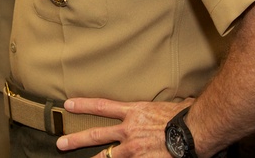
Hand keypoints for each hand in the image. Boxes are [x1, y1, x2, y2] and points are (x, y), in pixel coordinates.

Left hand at [56, 97, 191, 155]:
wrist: (194, 132)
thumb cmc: (186, 116)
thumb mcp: (170, 104)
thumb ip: (162, 108)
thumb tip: (179, 102)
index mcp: (134, 112)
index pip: (102, 106)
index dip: (84, 105)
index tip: (68, 105)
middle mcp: (129, 130)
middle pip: (96, 134)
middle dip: (76, 139)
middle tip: (60, 143)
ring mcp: (134, 149)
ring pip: (107, 156)